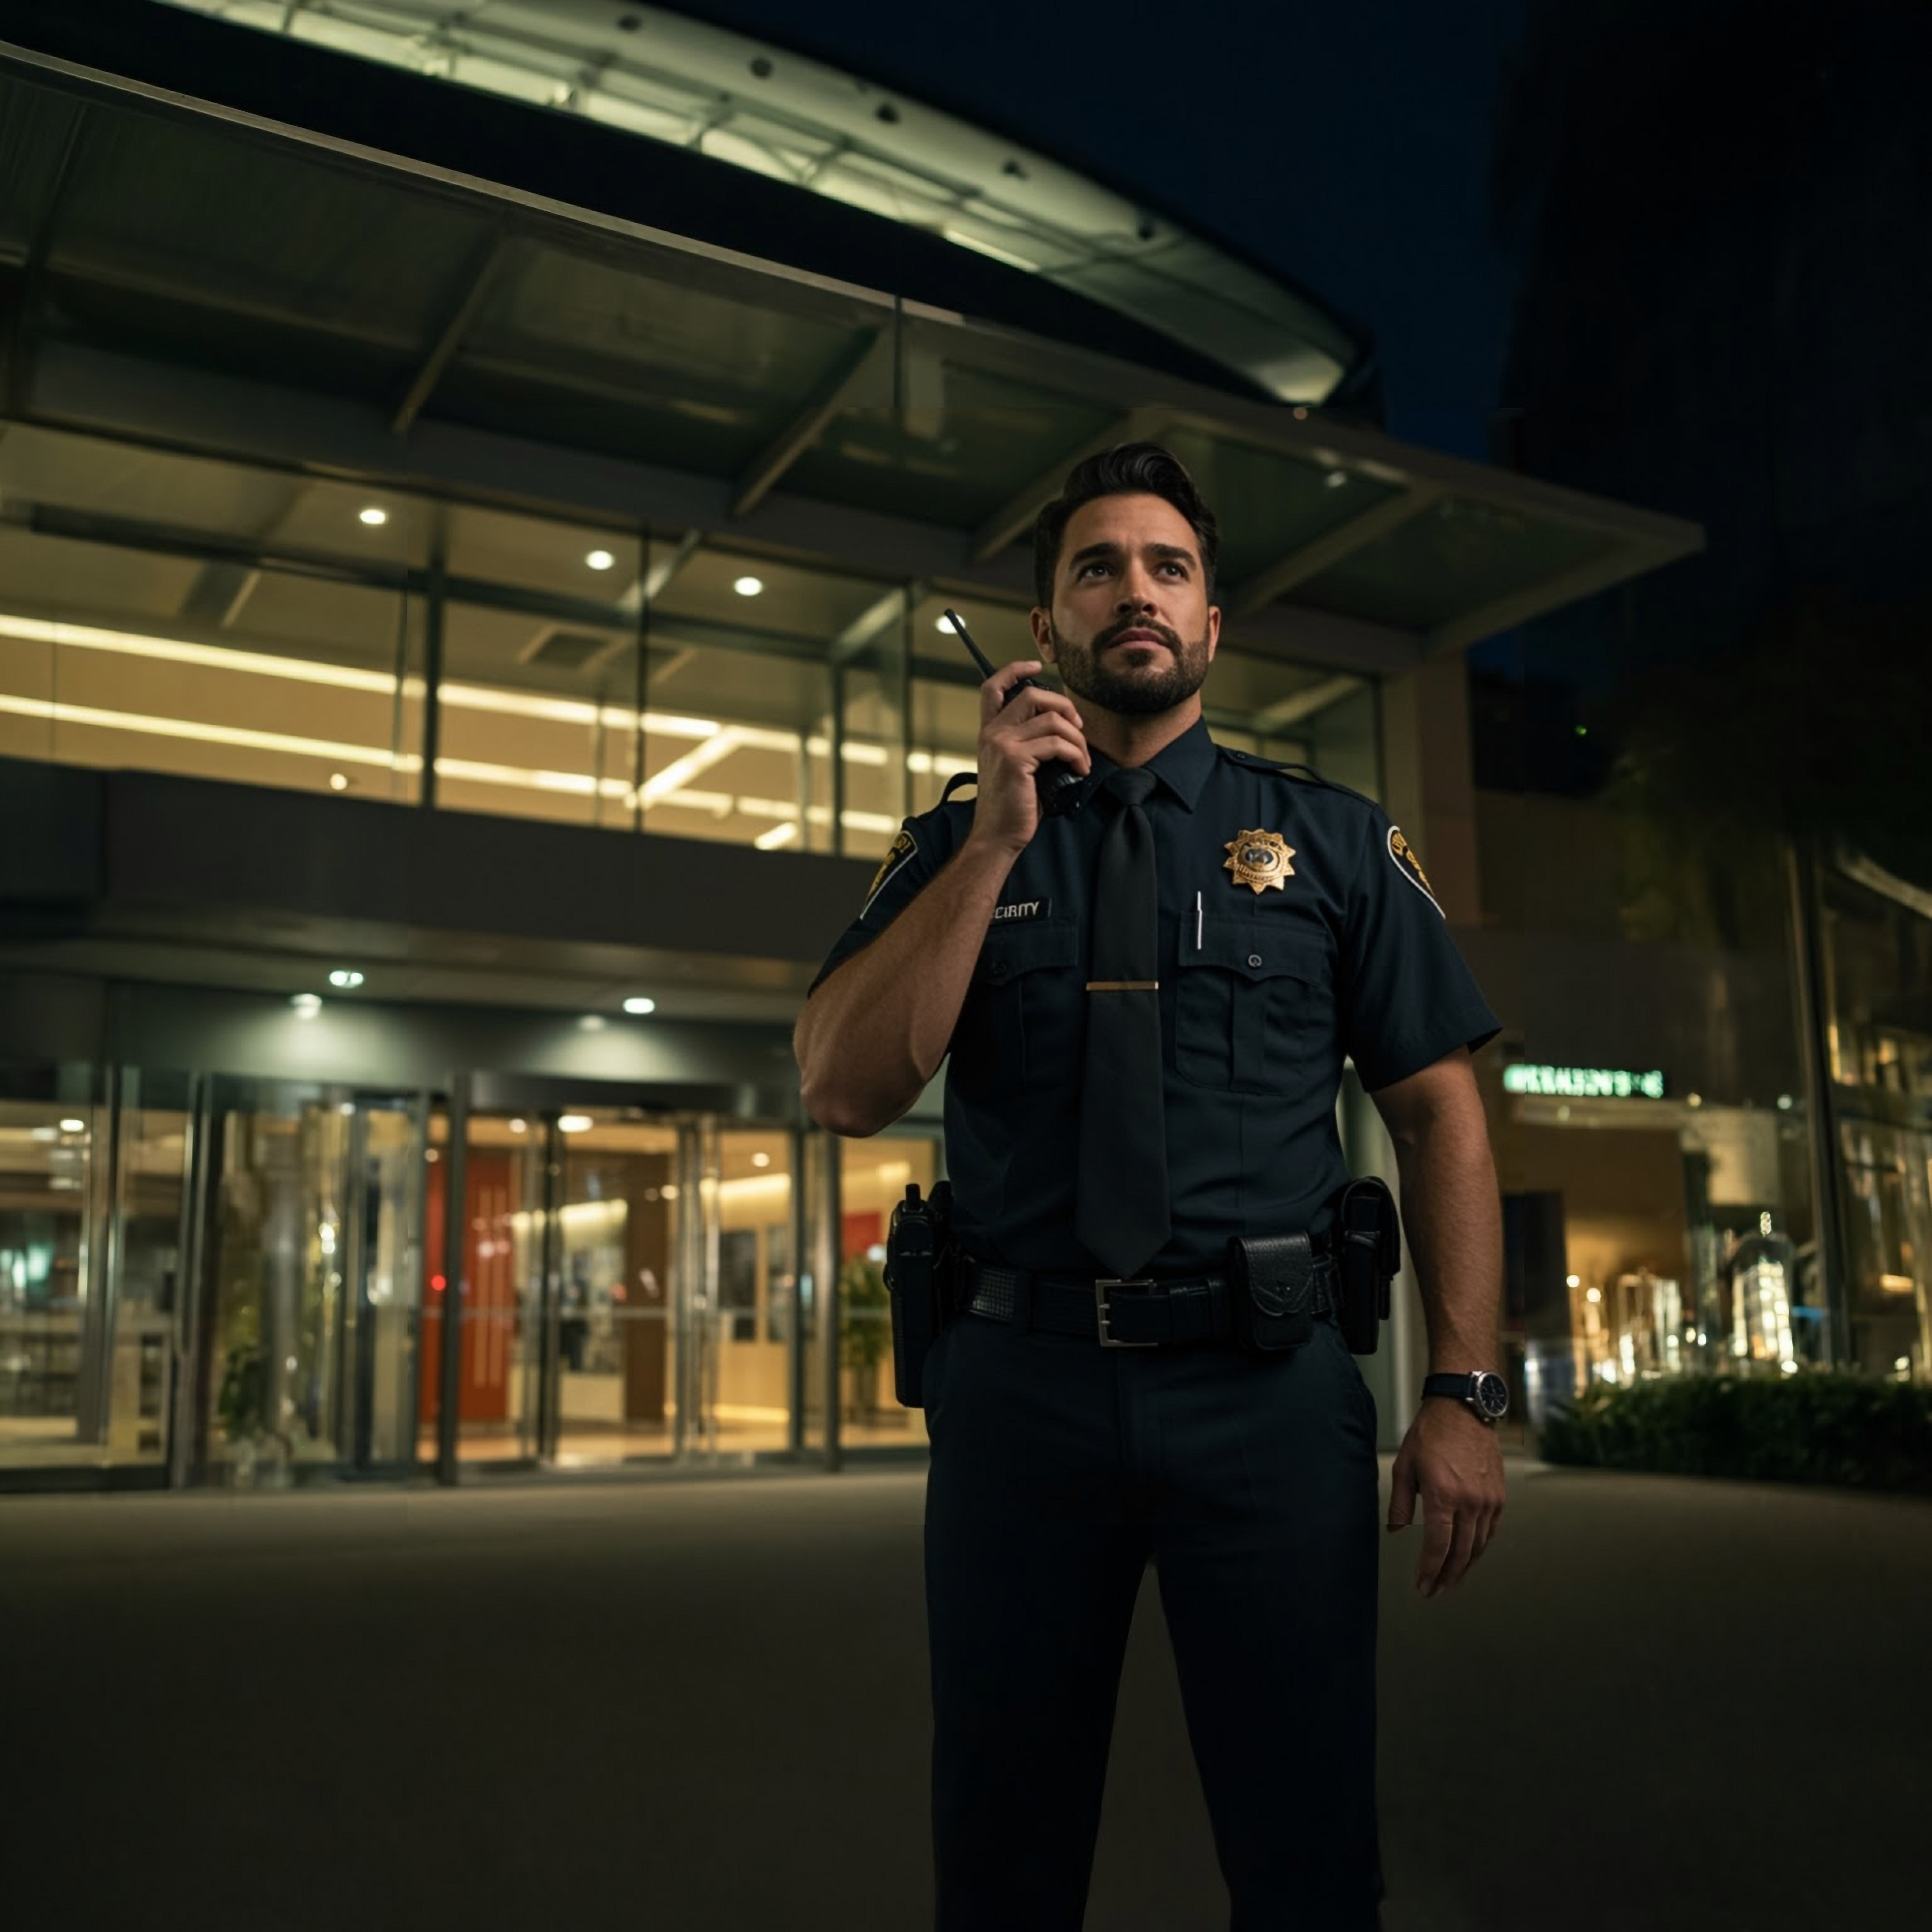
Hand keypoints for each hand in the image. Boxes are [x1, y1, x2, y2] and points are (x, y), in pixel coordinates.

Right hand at [967, 661, 1090, 854]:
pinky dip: (1076, 754)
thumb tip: (1066, 730)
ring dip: (1077, 738)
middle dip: (1063, 705)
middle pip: (1032, 694)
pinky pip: (1057, 743)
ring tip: (1083, 759)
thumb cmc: (1013, 806)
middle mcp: (992, 733)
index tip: (1035, 666)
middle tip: (1078, 728)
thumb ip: (1031, 743)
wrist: (998, 835)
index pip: (992, 687)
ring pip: (1052, 720)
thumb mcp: (1018, 767)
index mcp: (989, 732)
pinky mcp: (1016, 759)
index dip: (1014, 670)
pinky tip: (1080, 769)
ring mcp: (1002, 744)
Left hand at [1385, 1399, 1504, 1597]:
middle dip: (1447, 1577)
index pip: (1439, 1546)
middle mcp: (1470, 1502)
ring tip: (1450, 1580)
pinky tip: (1468, 1555)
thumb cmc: (1431, 1434)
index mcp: (1444, 1496)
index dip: (1430, 1570)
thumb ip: (1401, 1503)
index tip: (1422, 1585)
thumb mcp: (1405, 1466)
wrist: (1463, 1409)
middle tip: (1435, 1591)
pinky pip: (1490, 1531)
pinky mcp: (1499, 1496)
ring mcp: (1488, 1500)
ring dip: (1464, 1567)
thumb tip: (1396, 1530)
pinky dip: (1479, 1548)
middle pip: (1461, 1552)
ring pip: (1478, 1546)